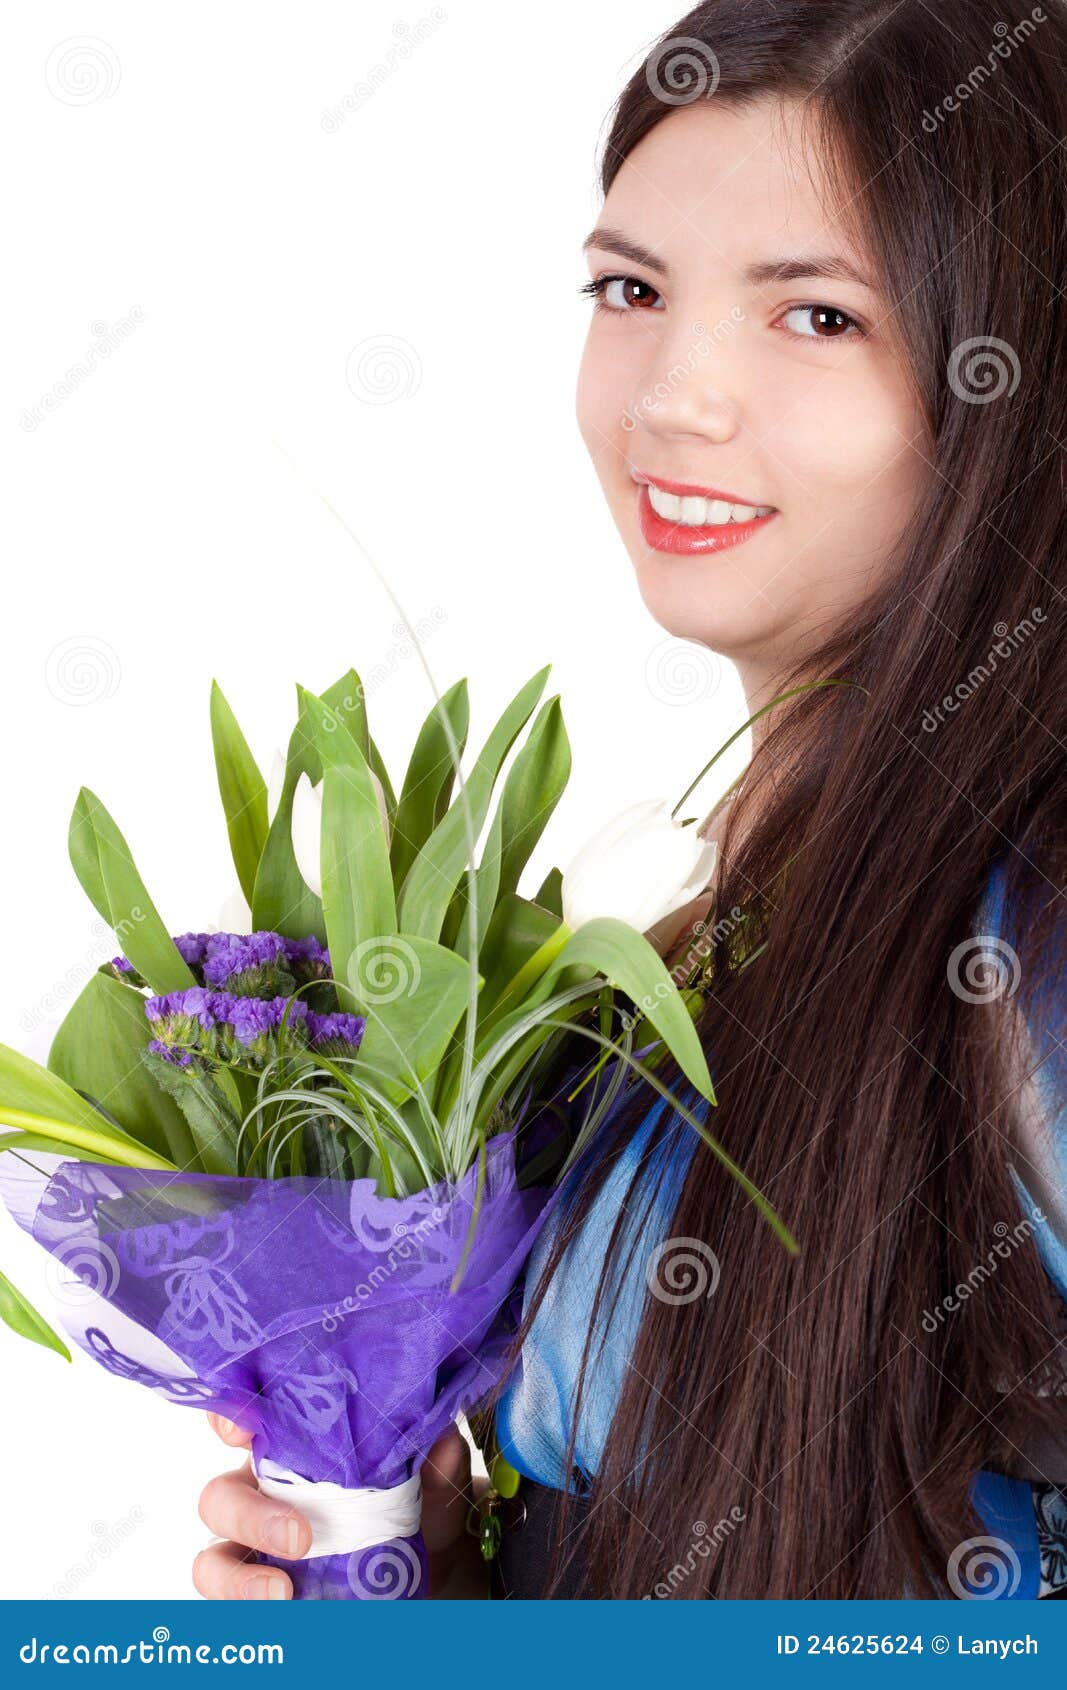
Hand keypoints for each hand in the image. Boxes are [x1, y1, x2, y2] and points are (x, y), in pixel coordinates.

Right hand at [193, 1414, 487, 1598]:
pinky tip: (286, 1616)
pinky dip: (250, 1611)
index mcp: (290, 1450)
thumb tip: (441, 1444)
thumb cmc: (416, 1502)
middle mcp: (260, 1495)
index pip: (243, 1424)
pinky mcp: (260, 1595)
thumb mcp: (432, 1477)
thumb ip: (434, 1458)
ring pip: (213, 1560)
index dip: (228, 1421)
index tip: (239, 1431)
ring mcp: (254, 1551)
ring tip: (283, 1594)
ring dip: (239, 1580)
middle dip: (249, 1516)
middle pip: (219, 1498)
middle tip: (299, 1538)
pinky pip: (233, 1607)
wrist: (431, 1567)